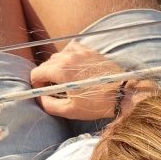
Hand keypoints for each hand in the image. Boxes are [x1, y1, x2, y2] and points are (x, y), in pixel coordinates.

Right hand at [30, 41, 152, 120]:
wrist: (123, 93)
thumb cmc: (96, 104)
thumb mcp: (69, 110)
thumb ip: (49, 104)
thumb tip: (40, 98)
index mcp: (60, 71)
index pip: (36, 72)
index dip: (37, 84)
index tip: (44, 92)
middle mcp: (67, 57)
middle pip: (46, 64)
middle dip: (46, 76)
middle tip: (55, 89)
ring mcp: (79, 52)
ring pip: (58, 56)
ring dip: (57, 66)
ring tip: (66, 79)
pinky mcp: (90, 51)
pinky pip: (71, 49)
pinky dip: (68, 56)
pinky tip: (74, 66)